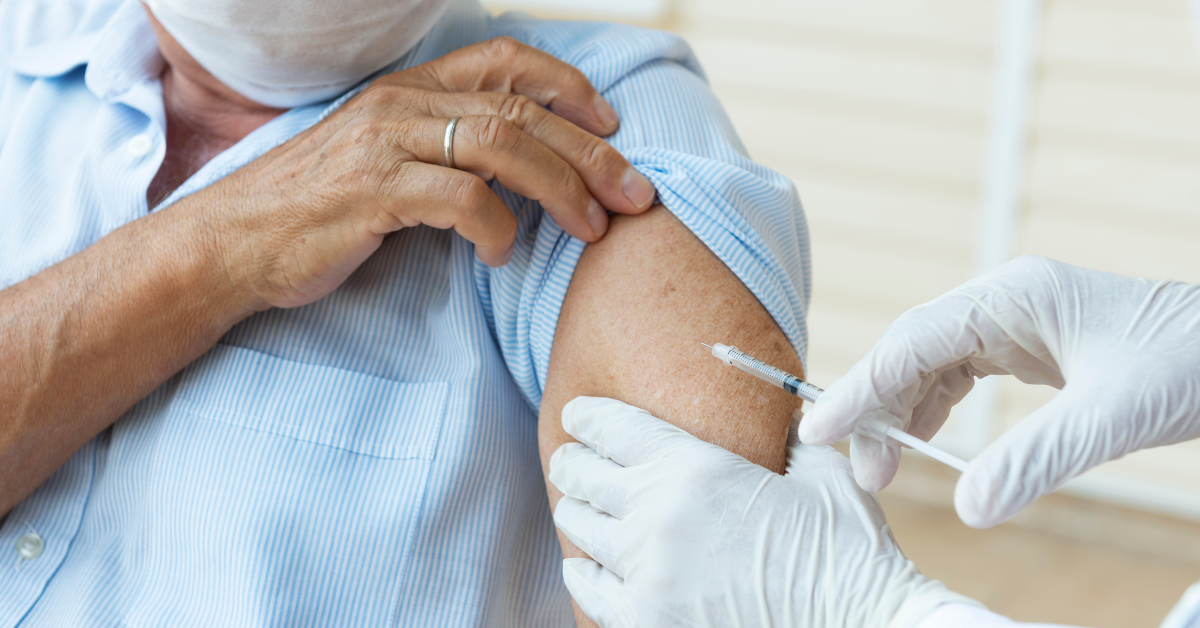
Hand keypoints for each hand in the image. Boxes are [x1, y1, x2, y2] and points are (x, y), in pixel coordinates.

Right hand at [181, 37, 656, 310]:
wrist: (229, 247)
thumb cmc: (314, 214)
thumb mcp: (383, 164)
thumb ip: (443, 154)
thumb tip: (519, 174)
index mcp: (408, 91)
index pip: (504, 61)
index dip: (567, 85)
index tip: (610, 124)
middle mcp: (400, 105)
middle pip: (520, 110)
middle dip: (591, 152)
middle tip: (635, 194)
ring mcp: (384, 145)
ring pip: (501, 145)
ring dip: (561, 188)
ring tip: (592, 228)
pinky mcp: (370, 193)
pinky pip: (459, 200)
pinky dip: (497, 229)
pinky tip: (504, 257)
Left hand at [548, 396, 972, 627]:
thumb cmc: (848, 551)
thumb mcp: (820, 473)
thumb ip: (784, 437)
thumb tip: (776, 415)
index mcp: (697, 467)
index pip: (611, 426)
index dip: (586, 416)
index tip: (576, 416)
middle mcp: (660, 515)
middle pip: (580, 474)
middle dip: (573, 462)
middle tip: (573, 461)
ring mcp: (648, 573)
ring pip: (579, 527)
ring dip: (580, 512)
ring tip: (584, 508)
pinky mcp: (646, 621)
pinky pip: (587, 587)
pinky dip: (583, 570)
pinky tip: (587, 563)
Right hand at [798, 255, 1199, 527]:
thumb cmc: (1192, 361)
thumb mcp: (1114, 414)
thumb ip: (1037, 458)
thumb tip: (969, 510)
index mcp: (1014, 296)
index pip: (913, 340)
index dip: (863, 387)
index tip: (823, 429)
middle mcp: (1004, 302)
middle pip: (912, 350)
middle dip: (879, 408)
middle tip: (867, 472)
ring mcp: (1016, 322)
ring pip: (931, 364)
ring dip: (903, 412)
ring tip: (888, 466)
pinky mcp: (1029, 347)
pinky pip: (961, 374)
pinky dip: (935, 409)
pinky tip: (925, 441)